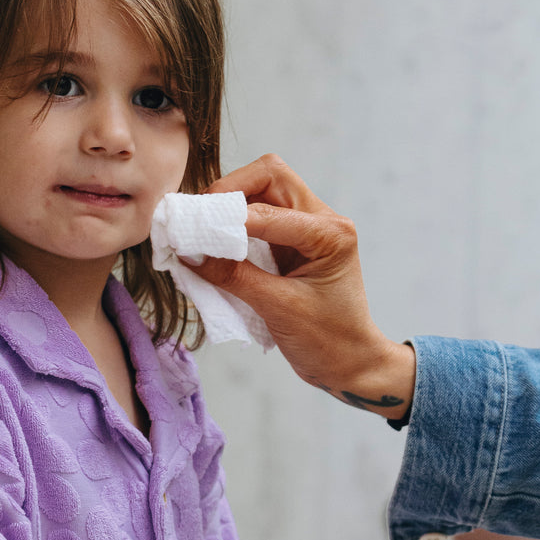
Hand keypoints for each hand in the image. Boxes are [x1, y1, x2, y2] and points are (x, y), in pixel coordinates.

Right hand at [193, 155, 415, 418]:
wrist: (350, 364)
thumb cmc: (327, 341)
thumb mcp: (278, 309)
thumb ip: (233, 276)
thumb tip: (189, 252)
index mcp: (330, 234)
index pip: (271, 209)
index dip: (230, 218)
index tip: (195, 232)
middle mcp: (322, 220)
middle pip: (269, 176)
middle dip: (230, 191)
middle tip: (201, 220)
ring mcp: (308, 228)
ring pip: (262, 190)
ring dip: (230, 205)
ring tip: (204, 231)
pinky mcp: (293, 242)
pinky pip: (258, 216)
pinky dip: (234, 224)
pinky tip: (216, 243)